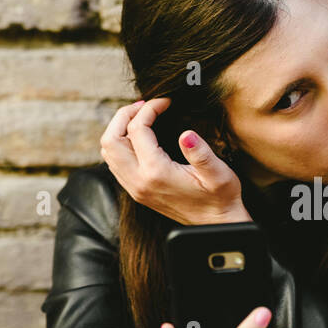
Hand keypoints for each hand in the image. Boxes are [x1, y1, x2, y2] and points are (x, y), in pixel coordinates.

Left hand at [100, 98, 251, 225]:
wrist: (216, 225)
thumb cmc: (220, 199)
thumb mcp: (219, 174)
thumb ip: (201, 153)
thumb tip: (187, 134)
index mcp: (157, 173)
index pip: (138, 129)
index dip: (149, 109)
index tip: (165, 102)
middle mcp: (139, 181)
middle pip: (110, 139)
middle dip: (124, 116)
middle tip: (144, 105)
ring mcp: (134, 188)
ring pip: (107, 152)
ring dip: (119, 129)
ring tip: (140, 117)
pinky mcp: (136, 191)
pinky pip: (114, 163)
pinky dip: (120, 144)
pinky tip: (139, 137)